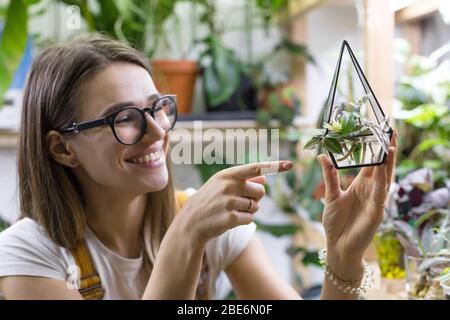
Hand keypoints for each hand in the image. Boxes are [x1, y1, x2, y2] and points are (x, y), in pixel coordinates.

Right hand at [174, 161, 292, 244]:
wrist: (191, 222)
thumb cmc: (209, 201)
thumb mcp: (222, 185)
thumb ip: (244, 180)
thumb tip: (265, 177)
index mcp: (227, 175)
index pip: (255, 168)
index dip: (273, 166)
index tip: (290, 164)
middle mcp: (228, 186)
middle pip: (260, 191)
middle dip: (255, 198)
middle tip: (240, 201)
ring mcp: (228, 202)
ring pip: (256, 206)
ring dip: (249, 210)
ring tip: (232, 211)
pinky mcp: (230, 218)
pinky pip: (250, 219)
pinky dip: (244, 221)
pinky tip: (231, 220)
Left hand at [318, 132, 396, 278]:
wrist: (337, 246)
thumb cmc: (335, 222)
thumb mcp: (330, 195)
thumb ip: (329, 176)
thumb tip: (322, 155)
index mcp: (361, 185)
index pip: (371, 163)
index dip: (375, 148)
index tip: (379, 131)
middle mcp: (371, 191)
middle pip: (382, 167)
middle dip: (387, 150)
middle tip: (391, 131)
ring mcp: (375, 201)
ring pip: (384, 178)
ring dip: (388, 163)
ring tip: (390, 146)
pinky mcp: (376, 213)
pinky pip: (380, 195)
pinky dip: (383, 183)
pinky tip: (384, 171)